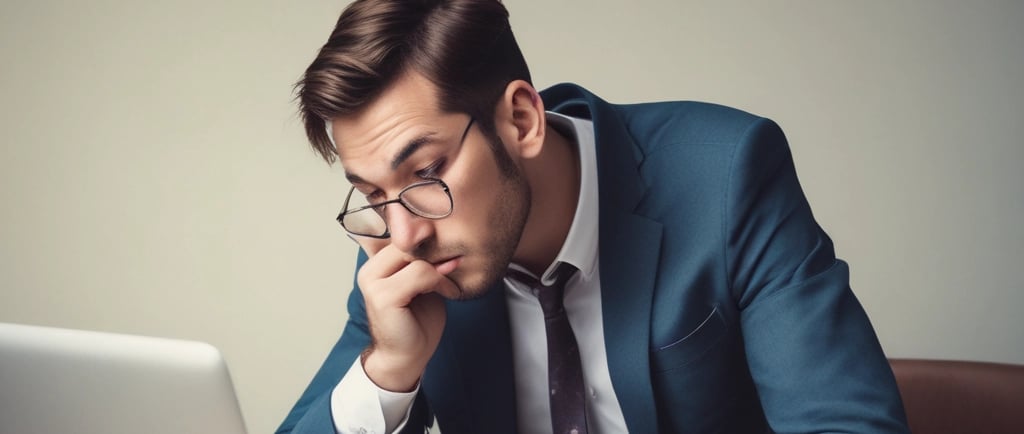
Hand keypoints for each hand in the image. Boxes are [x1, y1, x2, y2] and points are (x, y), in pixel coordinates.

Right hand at [352, 236, 459, 391]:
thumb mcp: (424, 282)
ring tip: (448, 285)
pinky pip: (421, 274)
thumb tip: (442, 232)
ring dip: (440, 270)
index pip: (401, 231)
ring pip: (416, 256)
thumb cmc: (417, 321)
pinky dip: (440, 281)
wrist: (408, 356)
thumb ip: (425, 259)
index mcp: (376, 263)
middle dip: (435, 250)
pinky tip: (447, 292)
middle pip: (407, 239)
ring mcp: (372, 282)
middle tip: (453, 265)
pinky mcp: (383, 296)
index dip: (427, 235)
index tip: (447, 245)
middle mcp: (369, 269)